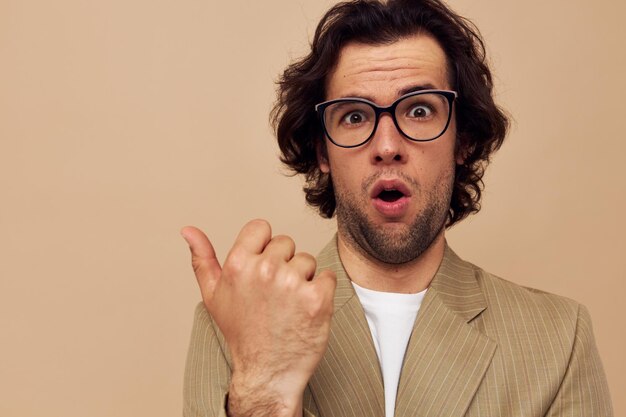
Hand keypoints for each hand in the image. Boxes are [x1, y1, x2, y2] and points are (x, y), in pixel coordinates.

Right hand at [181, 220, 335, 416]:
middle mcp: (265, 270)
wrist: (267, 372)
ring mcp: (293, 283)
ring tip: (289, 305)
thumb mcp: (213, 295)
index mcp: (238, 264)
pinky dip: (322, 291)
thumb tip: (188, 230)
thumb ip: (202, 259)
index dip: (264, 247)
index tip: (262, 269)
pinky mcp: (318, 298)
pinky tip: (306, 310)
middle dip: (283, 264)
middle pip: (286, 243)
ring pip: (307, 260)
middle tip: (274, 295)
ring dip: (303, 279)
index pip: (261, 227)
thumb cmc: (241, 333)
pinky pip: (328, 277)